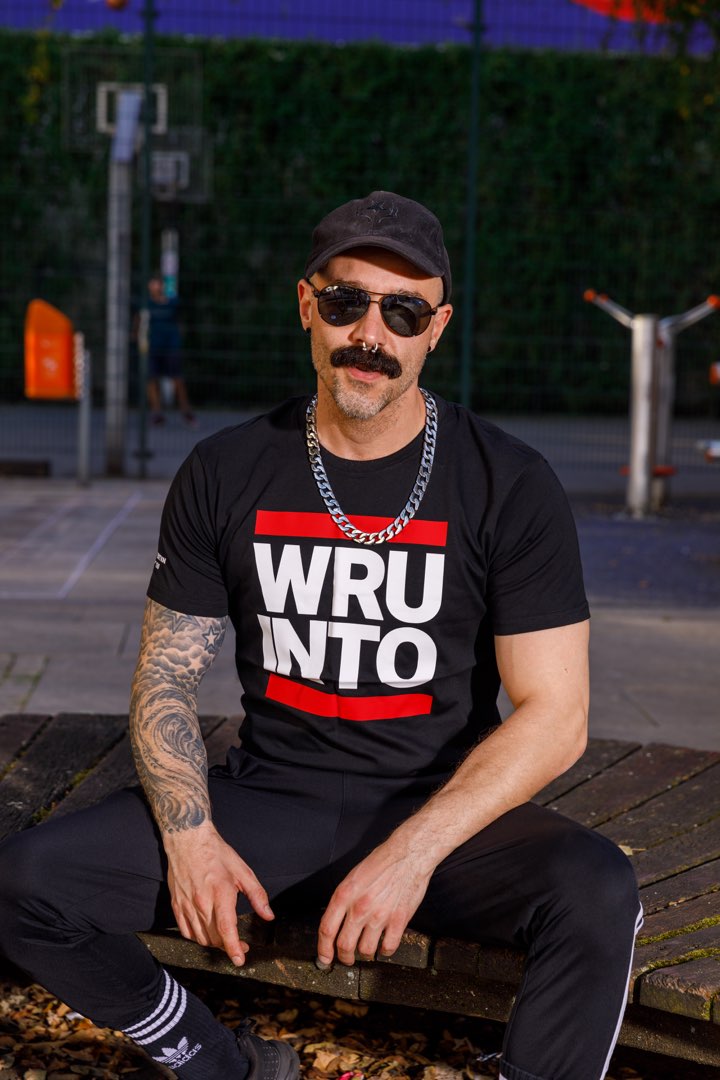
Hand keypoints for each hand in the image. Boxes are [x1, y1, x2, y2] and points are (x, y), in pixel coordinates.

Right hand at [163, 823, 273, 965]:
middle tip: (241, 945)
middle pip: (214, 938)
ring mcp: (186, 905)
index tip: (240, 960)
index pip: (226, 930)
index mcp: (220, 893)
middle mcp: (201, 903)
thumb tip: (268, 915)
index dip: (233, 949)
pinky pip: (186, 931)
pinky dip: (198, 938)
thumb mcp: (243, 871)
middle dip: (229, 947)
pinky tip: (207, 933)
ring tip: (226, 939)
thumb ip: (257, 895)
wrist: (188, 840)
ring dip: (214, 944)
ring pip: (200, 938)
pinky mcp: (177, 905)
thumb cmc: (216, 853)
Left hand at [316, 838, 432, 967]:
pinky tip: (385, 944)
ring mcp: (380, 915)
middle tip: (346, 959)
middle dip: (344, 957)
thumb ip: (344, 899)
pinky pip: (388, 947)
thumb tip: (336, 920)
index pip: (327, 929)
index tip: (324, 958)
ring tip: (367, 950)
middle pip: (344, 945)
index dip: (323, 948)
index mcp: (345, 894)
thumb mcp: (353, 876)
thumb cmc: (382, 861)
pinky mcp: (399, 920)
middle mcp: (360, 907)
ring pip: (366, 950)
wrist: (408, 855)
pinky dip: (385, 950)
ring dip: (365, 954)